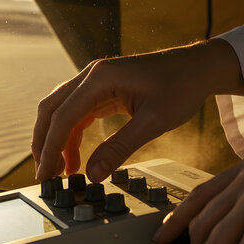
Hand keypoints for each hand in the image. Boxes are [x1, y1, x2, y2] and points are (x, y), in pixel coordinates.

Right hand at [32, 38, 242, 181]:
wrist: (199, 68)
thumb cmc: (181, 87)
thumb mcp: (153, 121)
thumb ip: (120, 148)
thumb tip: (93, 175)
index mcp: (100, 77)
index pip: (63, 115)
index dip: (50, 148)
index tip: (45, 174)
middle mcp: (92, 75)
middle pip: (52, 110)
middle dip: (44, 143)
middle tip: (45, 176)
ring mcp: (96, 81)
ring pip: (61, 111)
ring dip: (56, 141)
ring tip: (61, 172)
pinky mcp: (103, 90)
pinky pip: (78, 113)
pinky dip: (72, 136)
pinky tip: (75, 158)